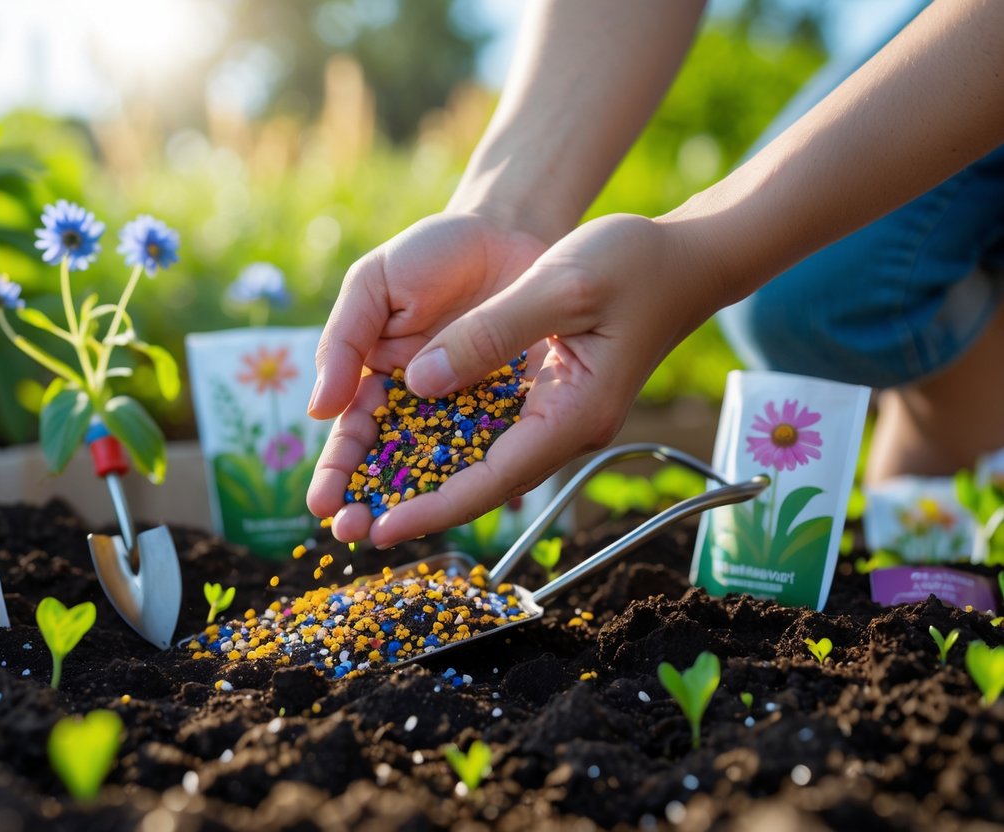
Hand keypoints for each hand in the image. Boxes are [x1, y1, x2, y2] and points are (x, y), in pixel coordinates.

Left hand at [309, 212, 721, 547]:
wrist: (684, 258)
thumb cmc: (631, 263)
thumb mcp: (558, 285)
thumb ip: (490, 333)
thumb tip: (420, 381)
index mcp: (574, 413)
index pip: (494, 478)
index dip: (436, 506)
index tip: (384, 526)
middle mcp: (564, 428)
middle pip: (482, 484)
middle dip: (419, 505)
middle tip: (354, 526)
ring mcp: (558, 416)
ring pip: (482, 462)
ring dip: (425, 479)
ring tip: (364, 497)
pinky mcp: (549, 398)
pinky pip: (489, 430)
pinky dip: (445, 441)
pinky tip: (401, 442)